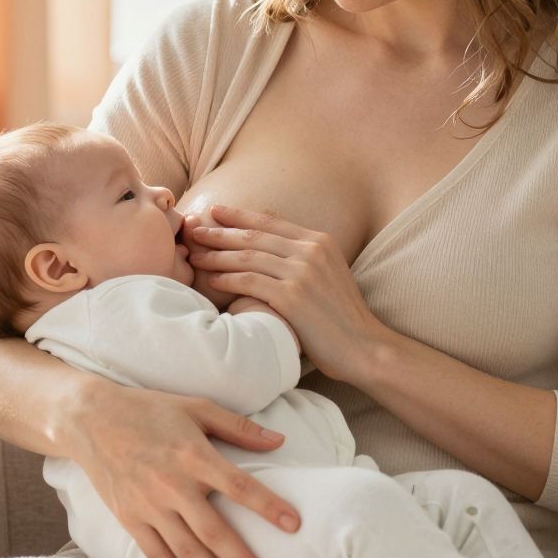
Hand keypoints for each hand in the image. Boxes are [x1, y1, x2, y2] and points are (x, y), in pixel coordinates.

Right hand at [62, 377, 300, 557]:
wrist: (90, 419)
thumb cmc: (149, 410)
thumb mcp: (196, 408)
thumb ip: (239, 428)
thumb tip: (279, 440)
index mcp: (193, 455)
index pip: (239, 486)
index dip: (268, 506)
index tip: (293, 524)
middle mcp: (171, 485)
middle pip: (213, 530)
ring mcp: (148, 506)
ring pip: (186, 549)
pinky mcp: (129, 519)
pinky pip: (156, 554)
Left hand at [184, 205, 392, 382]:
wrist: (364, 346)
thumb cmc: (342, 317)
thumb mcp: (328, 275)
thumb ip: (304, 258)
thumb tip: (271, 250)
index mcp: (320, 241)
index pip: (271, 221)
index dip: (239, 215)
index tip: (215, 211)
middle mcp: (311, 251)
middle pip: (254, 235)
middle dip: (220, 231)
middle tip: (193, 230)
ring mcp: (301, 272)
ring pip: (248, 256)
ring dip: (217, 255)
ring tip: (195, 256)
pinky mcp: (292, 296)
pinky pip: (249, 281)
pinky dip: (227, 279)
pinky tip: (212, 281)